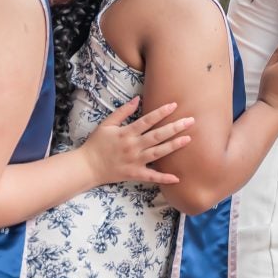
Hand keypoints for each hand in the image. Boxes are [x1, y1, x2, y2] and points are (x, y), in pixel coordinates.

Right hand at [72, 97, 193, 187]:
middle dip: (175, 128)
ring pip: (158, 153)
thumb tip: (137, 99)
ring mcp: (135, 161)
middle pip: (157, 136)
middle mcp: (133, 146)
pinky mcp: (134, 174)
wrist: (87, 166)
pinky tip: (177, 177)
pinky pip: (151, 176)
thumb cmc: (96, 143)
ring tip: (188, 139)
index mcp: (126, 133)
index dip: (161, 112)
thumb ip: (122, 111)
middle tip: (191, 121)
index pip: (147, 120)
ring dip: (174, 146)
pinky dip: (163, 178)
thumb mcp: (106, 124)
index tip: (174, 105)